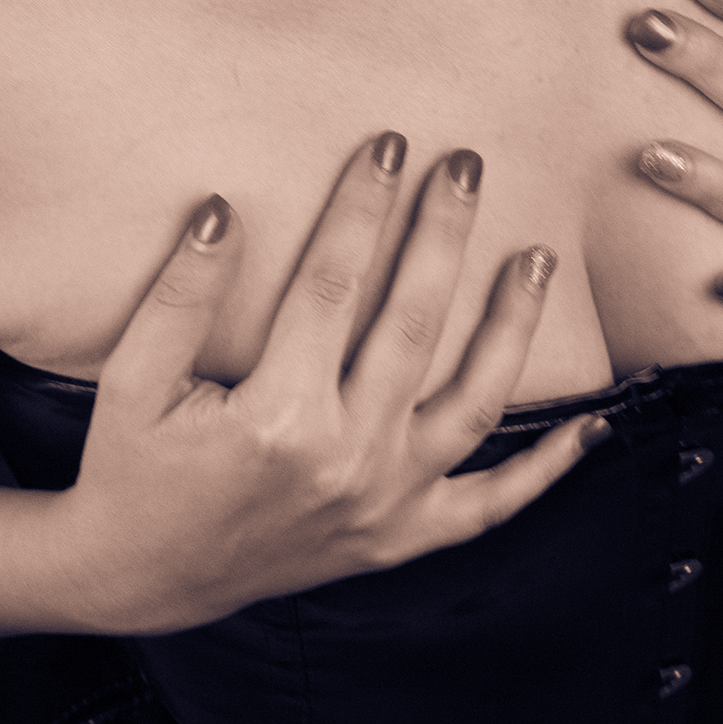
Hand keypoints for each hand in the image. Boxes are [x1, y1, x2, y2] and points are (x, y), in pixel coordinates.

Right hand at [42, 137, 603, 634]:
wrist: (138, 576)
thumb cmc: (132, 468)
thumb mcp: (131, 380)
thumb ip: (180, 296)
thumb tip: (223, 209)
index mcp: (276, 419)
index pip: (334, 287)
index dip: (363, 209)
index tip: (389, 147)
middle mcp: (344, 462)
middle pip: (415, 326)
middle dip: (443, 236)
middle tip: (466, 165)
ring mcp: (381, 506)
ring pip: (472, 406)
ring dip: (512, 327)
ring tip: (537, 258)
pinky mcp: (396, 540)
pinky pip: (489, 508)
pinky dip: (544, 471)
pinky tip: (591, 424)